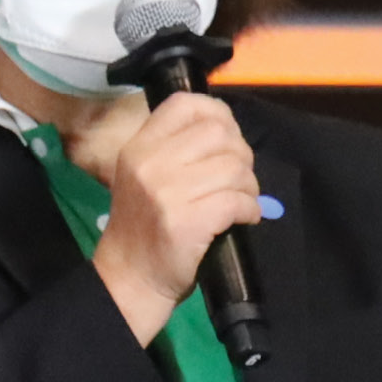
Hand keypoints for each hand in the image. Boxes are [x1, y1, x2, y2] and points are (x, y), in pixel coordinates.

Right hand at [90, 92, 261, 345]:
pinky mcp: (187, 221)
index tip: (229, 138)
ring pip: (234, 167)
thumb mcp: (146, 175)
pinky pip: (237, 200)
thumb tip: (227, 132)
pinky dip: (250, 209)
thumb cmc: (144, 225)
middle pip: (219, 134)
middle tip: (239, 179)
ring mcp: (166, 192)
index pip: (185, 105)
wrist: (130, 276)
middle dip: (241, 155)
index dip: (218, 114)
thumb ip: (176, 149)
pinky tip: (244, 218)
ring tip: (242, 201)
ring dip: (249, 186)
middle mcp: (150, 163)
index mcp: (140, 146)